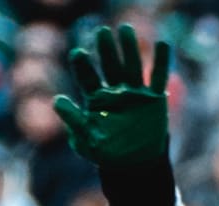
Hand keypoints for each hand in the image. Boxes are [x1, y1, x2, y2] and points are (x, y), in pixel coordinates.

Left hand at [54, 25, 170, 166]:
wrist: (133, 163)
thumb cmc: (106, 152)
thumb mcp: (86, 139)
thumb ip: (73, 120)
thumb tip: (56, 100)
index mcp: (96, 100)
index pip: (87, 78)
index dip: (82, 65)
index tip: (78, 53)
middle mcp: (115, 92)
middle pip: (110, 66)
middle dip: (106, 50)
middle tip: (102, 32)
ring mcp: (135, 94)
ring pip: (132, 66)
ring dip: (130, 49)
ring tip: (125, 29)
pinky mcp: (153, 100)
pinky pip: (158, 78)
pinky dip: (160, 62)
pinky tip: (162, 44)